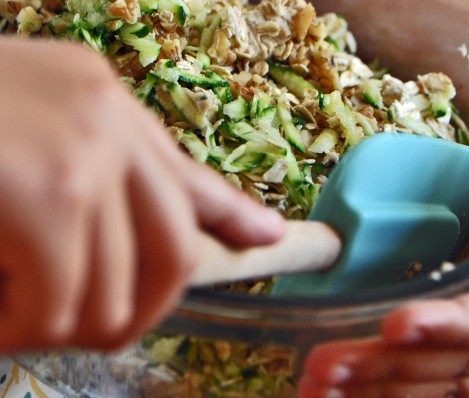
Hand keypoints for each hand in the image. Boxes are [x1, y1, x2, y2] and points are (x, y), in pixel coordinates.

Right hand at [0, 37, 283, 352]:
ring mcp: (83, 155)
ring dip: (58, 324)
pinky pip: (58, 303)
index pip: (190, 178)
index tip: (271, 240)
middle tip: (91, 331)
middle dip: (138, 311)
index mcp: (105, 105)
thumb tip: (139, 229)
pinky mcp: (46, 196)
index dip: (234, 217)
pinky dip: (20, 325)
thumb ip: (93, 171)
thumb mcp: (27, 129)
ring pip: (113, 291)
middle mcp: (108, 121)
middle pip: (175, 253)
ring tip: (9, 312)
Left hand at [299, 166, 468, 396]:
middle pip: (456, 360)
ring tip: (318, 387)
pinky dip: (390, 393)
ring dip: (376, 389)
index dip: (448, 325)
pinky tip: (346, 394)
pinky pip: (439, 387)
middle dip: (386, 367)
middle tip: (324, 366)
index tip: (394, 325)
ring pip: (441, 384)